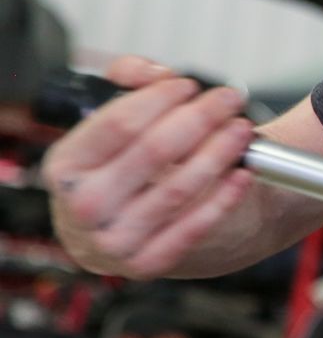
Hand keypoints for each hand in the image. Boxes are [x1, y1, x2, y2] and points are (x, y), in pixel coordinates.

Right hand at [42, 56, 254, 278]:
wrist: (127, 232)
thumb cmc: (124, 169)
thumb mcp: (111, 124)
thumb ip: (129, 82)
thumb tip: (156, 72)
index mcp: (64, 167)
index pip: (119, 123)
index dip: (161, 97)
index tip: (190, 85)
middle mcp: (82, 206)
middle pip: (154, 150)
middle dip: (200, 117)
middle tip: (230, 99)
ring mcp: (113, 241)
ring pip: (179, 188)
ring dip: (219, 152)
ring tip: (242, 129)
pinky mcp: (147, 265)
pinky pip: (194, 226)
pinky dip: (225, 197)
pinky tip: (244, 172)